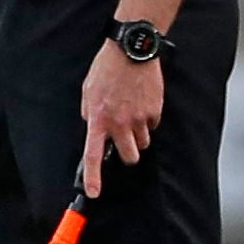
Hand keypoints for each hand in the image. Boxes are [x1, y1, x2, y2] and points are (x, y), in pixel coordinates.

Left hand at [78, 40, 164, 196]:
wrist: (131, 50)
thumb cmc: (107, 68)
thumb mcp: (88, 91)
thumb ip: (90, 113)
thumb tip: (94, 126)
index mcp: (98, 119)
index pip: (93, 156)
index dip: (93, 178)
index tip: (93, 192)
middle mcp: (119, 123)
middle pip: (130, 157)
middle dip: (128, 153)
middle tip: (126, 141)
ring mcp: (139, 118)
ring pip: (143, 143)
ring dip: (138, 136)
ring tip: (133, 114)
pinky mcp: (155, 110)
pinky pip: (153, 125)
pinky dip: (148, 119)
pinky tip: (142, 102)